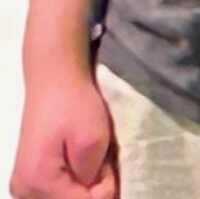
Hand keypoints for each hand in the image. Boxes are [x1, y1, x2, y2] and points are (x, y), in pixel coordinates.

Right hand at [10, 66, 117, 198]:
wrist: (54, 82)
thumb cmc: (75, 105)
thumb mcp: (93, 139)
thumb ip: (95, 177)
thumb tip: (97, 198)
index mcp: (38, 182)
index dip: (103, 190)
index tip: (108, 167)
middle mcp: (23, 191)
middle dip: (92, 191)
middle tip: (100, 164)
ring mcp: (22, 188)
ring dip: (82, 189)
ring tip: (90, 163)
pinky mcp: (28, 180)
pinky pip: (56, 194)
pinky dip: (73, 185)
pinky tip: (80, 166)